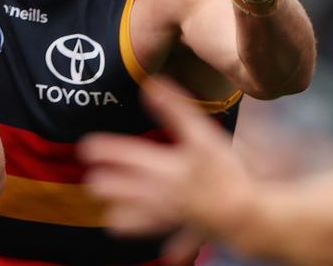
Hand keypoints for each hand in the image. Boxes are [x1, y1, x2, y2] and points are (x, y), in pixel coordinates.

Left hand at [78, 78, 252, 262]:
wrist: (247, 214)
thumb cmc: (225, 173)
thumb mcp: (201, 134)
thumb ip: (174, 109)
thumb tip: (151, 84)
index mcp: (160, 167)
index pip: (123, 155)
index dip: (103, 150)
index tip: (85, 148)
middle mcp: (160, 192)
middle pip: (125, 190)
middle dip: (108, 187)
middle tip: (93, 183)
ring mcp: (175, 214)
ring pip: (143, 218)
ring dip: (127, 218)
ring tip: (111, 220)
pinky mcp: (195, 228)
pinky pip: (177, 239)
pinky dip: (173, 246)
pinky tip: (168, 255)